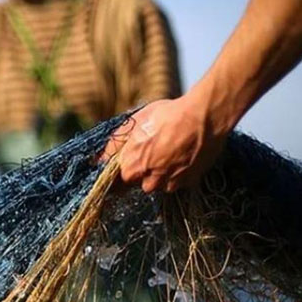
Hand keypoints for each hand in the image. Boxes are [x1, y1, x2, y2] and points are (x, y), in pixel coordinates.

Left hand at [103, 96, 228, 192]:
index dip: (120, 174)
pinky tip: (182, 155)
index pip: (116, 184)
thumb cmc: (166, 116)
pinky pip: (176, 182)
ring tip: (169, 150)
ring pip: (158, 184)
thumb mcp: (133, 123)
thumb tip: (98, 159)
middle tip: (152, 150)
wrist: (203, 117)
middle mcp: (149, 182)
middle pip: (139, 183)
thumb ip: (114, 145)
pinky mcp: (188, 183)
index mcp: (130, 168)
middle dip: (142, 170)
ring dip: (160, 173)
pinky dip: (177, 173)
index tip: (125, 167)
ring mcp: (170, 184)